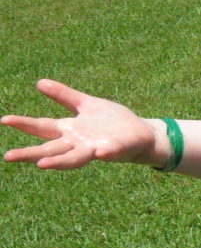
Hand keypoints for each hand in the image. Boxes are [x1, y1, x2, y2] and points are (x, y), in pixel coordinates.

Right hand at [2, 79, 158, 169]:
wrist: (141, 133)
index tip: (4, 120)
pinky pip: (108, 152)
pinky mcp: (114, 150)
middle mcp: (78, 143)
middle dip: (29, 153)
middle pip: (50, 150)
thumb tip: (39, 82)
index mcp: (70, 130)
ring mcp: (94, 148)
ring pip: (73, 158)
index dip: (24, 123)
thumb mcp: (87, 104)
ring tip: (42, 165)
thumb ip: (65, 96)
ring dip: (59, 162)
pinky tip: (99, 152)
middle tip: (8, 156)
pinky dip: (103, 153)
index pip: (42, 127)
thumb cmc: (112, 122)